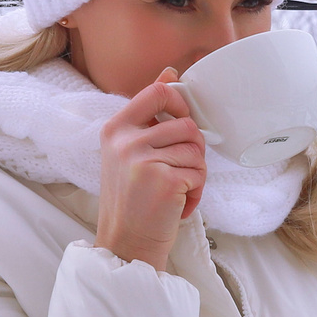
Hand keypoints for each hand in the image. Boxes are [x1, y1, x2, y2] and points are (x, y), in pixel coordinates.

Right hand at [96, 71, 205, 270]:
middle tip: (179, 172)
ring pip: (196, 151)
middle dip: (193, 150)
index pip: (157, 92)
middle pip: (186, 125)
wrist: (126, 244)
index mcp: (116, 129)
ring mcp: (144, 160)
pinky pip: (199, 173)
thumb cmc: (133, 199)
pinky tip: (177, 205)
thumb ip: (150, 113)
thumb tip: (171, 72)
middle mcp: (126, 142)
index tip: (182, 122)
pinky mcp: (164, 180)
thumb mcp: (130, 151)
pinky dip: (196, 192)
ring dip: (195, 174)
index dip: (180, 105)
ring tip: (176, 191)